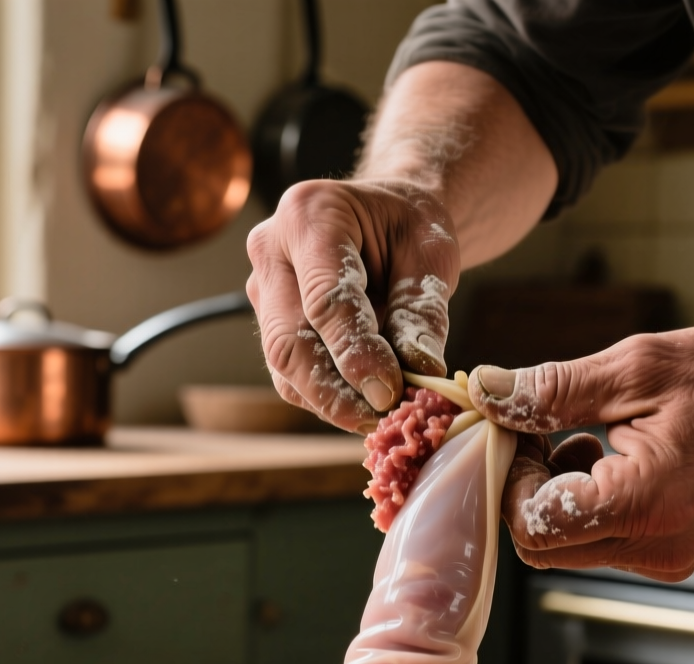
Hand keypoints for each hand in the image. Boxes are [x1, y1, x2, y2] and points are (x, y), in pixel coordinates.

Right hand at [245, 179, 457, 432]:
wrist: (387, 217)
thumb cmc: (410, 228)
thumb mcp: (431, 254)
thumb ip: (422, 310)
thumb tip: (421, 371)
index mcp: (309, 214)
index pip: (324, 298)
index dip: (355, 352)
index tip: (390, 392)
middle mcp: (270, 250)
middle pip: (288, 339)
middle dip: (334, 391)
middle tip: (383, 419)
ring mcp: (262, 289)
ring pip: (283, 364)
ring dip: (331, 401)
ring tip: (381, 419)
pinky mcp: (269, 322)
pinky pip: (290, 372)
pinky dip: (327, 397)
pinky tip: (365, 407)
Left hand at [468, 326, 693, 578]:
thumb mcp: (636, 367)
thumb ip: (553, 389)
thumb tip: (487, 392)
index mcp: (645, 504)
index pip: (532, 524)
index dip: (509, 476)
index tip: (521, 427)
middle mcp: (654, 548)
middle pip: (540, 545)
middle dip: (524, 486)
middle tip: (541, 429)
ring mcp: (663, 560)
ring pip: (563, 546)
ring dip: (552, 493)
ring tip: (584, 436)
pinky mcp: (666, 556)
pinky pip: (594, 542)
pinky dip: (581, 502)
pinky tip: (605, 456)